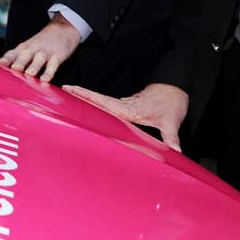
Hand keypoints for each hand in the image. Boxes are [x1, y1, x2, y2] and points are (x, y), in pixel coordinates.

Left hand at [0, 16, 81, 82]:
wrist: (63, 28)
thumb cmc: (43, 42)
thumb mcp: (29, 47)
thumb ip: (18, 59)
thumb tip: (4, 72)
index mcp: (24, 48)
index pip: (13, 53)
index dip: (6, 58)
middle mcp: (33, 49)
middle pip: (24, 55)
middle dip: (19, 62)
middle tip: (14, 68)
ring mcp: (45, 52)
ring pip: (38, 59)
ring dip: (34, 66)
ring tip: (29, 74)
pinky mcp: (57, 56)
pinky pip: (53, 64)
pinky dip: (49, 72)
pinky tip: (46, 79)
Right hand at [64, 82, 188, 146]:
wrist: (175, 89)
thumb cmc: (172, 102)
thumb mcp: (171, 120)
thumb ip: (171, 137)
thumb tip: (175, 151)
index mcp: (129, 109)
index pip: (104, 102)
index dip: (88, 97)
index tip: (73, 91)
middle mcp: (124, 105)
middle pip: (98, 99)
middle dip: (80, 94)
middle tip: (63, 88)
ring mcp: (125, 104)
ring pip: (101, 101)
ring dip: (86, 98)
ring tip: (68, 95)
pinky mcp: (127, 106)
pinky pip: (108, 105)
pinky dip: (96, 103)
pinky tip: (89, 106)